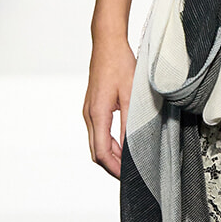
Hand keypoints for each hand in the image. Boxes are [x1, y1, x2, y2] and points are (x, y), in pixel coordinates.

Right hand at [83, 36, 135, 177]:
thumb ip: (130, 123)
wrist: (107, 44)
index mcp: (97, 113)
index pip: (101, 152)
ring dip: (111, 155)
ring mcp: (89, 111)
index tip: (127, 177)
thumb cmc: (120, 64)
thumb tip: (131, 146)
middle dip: (112, 166)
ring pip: (96, 143)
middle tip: (131, 174)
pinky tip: (123, 144)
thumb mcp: (131, 95)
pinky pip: (98, 132)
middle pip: (96, 152)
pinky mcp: (92, 107)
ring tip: (129, 161)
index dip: (114, 168)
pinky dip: (109, 143)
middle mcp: (89, 115)